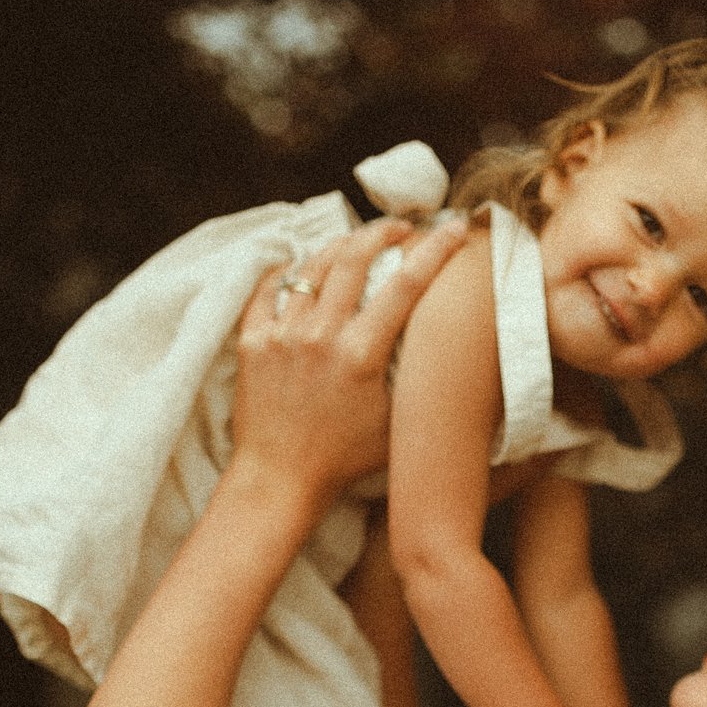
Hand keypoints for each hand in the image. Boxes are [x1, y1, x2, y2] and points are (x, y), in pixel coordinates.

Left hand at [231, 213, 468, 516]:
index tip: (453, 227)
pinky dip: (288, 272)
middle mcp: (320, 336)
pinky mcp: (252, 341)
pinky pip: (268, 288)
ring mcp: (282, 335)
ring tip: (354, 246)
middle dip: (382, 232)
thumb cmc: (343, 460)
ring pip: (312, 266)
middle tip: (398, 228)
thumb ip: (411, 377)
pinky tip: (302, 269)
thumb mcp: (394, 422)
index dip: (435, 249)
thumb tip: (436, 342)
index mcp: (360, 355)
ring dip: (339, 247)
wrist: (279, 479)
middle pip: (354, 257)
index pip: (406, 286)